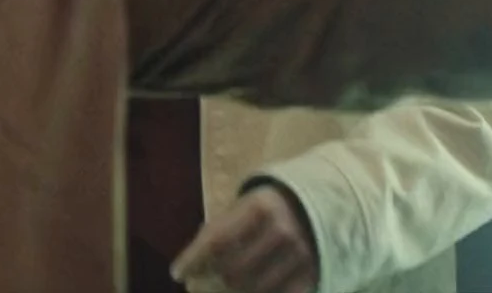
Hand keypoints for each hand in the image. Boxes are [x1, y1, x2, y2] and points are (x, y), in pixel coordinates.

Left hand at [169, 184, 319, 292]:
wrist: (314, 209)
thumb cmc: (265, 210)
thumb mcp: (241, 207)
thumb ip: (217, 232)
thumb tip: (186, 269)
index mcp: (260, 207)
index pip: (217, 240)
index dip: (193, 260)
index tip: (177, 273)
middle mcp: (283, 231)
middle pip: (233, 272)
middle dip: (208, 284)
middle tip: (195, 287)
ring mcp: (300, 256)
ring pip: (253, 290)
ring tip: (217, 290)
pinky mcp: (310, 276)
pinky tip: (247, 292)